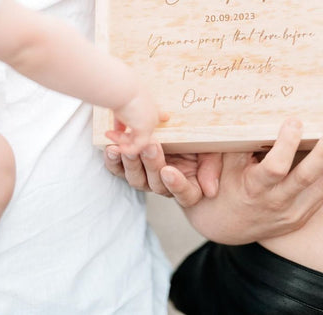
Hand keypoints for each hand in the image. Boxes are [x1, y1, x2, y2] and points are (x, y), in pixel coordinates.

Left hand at [104, 141, 220, 205]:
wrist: (181, 128)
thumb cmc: (200, 139)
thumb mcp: (211, 148)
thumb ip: (210, 167)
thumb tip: (210, 190)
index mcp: (191, 186)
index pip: (186, 194)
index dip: (177, 185)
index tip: (169, 171)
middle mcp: (167, 186)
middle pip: (157, 185)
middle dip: (152, 164)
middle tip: (150, 145)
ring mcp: (147, 179)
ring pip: (137, 179)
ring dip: (131, 163)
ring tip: (127, 147)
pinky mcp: (130, 168)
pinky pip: (119, 170)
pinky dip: (113, 161)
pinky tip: (111, 149)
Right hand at [105, 92, 166, 155]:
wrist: (121, 87)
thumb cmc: (118, 91)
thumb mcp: (120, 106)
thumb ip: (120, 120)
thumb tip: (115, 131)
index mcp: (147, 102)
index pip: (157, 110)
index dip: (161, 115)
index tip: (166, 116)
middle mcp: (152, 113)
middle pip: (140, 130)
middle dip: (123, 135)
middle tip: (108, 133)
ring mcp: (150, 122)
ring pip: (136, 139)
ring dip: (120, 139)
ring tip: (107, 134)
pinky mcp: (145, 130)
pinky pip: (136, 146)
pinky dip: (125, 149)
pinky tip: (116, 147)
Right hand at [182, 119, 322, 243]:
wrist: (225, 226)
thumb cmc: (222, 187)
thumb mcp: (222, 164)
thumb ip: (239, 140)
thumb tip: (253, 109)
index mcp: (254, 188)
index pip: (275, 168)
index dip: (286, 145)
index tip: (295, 121)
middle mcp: (276, 204)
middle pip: (305, 178)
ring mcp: (292, 213)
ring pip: (322, 187)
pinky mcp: (302, 216)